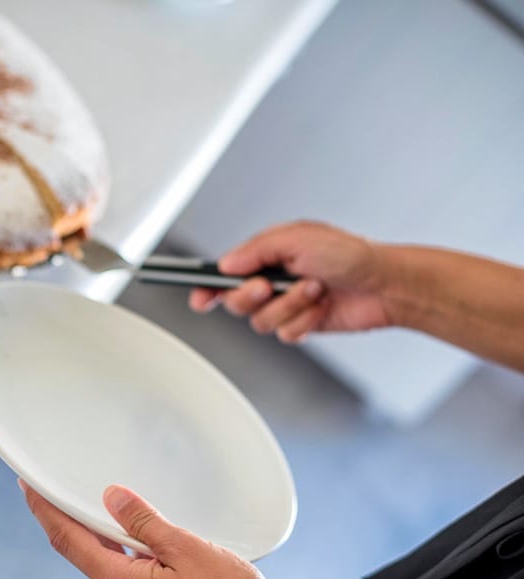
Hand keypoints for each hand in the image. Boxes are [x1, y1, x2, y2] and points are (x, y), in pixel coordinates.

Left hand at [20, 480, 305, 578]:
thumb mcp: (187, 547)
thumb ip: (142, 521)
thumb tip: (111, 498)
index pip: (67, 541)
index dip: (44, 511)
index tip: (26, 488)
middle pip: (93, 556)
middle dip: (99, 528)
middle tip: (112, 501)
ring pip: (118, 575)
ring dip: (128, 552)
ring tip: (163, 540)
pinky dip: (141, 573)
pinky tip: (170, 567)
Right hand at [190, 221, 393, 342]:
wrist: (385, 285)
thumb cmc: (351, 255)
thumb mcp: (299, 238)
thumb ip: (257, 250)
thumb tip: (226, 263)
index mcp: (266, 256)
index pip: (224, 273)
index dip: (207, 287)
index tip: (199, 298)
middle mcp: (272, 280)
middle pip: (235, 302)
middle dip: (251, 296)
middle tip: (269, 286)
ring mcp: (285, 303)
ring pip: (260, 321)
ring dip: (289, 306)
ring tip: (314, 289)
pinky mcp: (300, 323)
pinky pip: (284, 333)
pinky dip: (304, 321)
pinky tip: (322, 307)